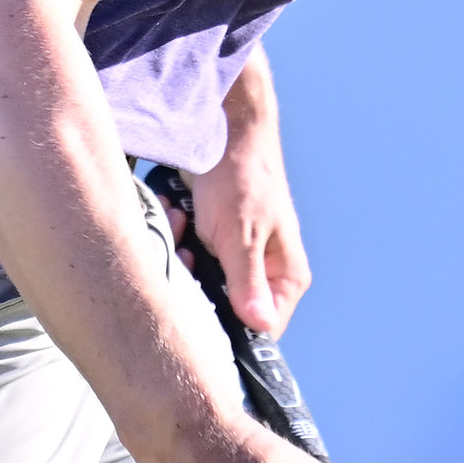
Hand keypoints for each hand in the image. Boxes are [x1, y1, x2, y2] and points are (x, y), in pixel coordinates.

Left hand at [184, 121, 310, 334]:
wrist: (222, 133)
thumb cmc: (242, 179)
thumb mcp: (241, 234)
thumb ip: (248, 282)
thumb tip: (262, 326)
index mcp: (286, 277)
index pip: (262, 329)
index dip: (229, 327)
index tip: (200, 310)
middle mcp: (265, 274)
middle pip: (225, 309)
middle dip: (197, 284)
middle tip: (188, 254)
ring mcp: (238, 260)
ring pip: (200, 286)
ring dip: (181, 257)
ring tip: (183, 223)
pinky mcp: (214, 246)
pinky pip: (188, 262)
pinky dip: (177, 240)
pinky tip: (178, 215)